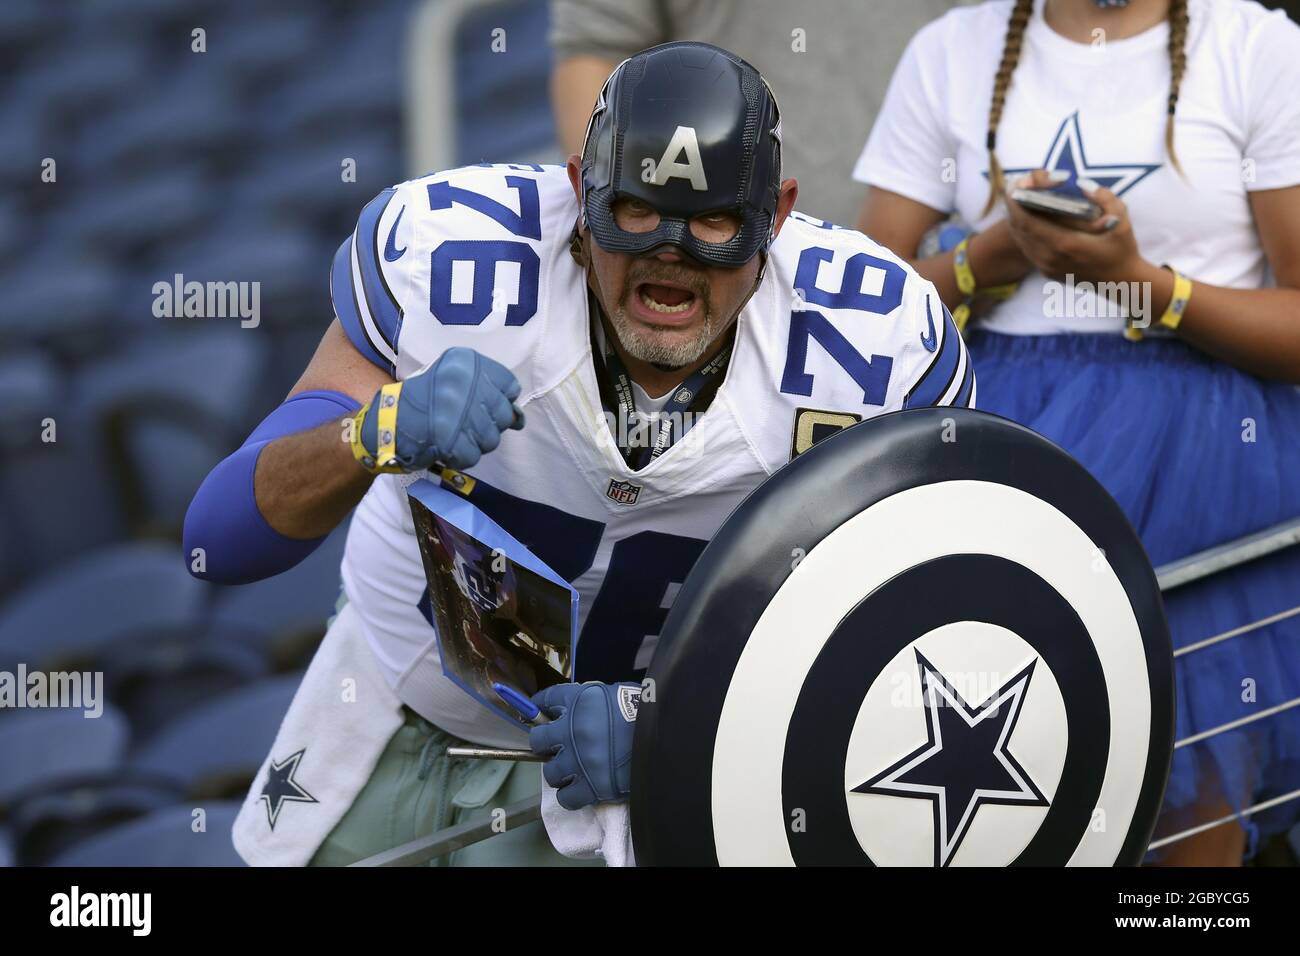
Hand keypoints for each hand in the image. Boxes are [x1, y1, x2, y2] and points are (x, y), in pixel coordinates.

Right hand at [356, 347, 522, 471]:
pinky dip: (461, 456)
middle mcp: (464, 383)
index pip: (509, 385)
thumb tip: (519, 419)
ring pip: (491, 438)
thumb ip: (490, 393)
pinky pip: (473, 455)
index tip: (483, 405)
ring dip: (475, 442)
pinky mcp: (449, 439)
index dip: (499, 400)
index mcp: (466, 363)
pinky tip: (446, 446)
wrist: (387, 422)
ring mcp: (457, 412)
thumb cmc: (425, 400)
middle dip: (488, 425)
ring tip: (454, 434)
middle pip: (503, 415)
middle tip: (465, 423)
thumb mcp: (455, 382)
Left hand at [529, 681, 640, 810]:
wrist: (668, 738)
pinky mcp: (591, 787)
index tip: (539, 710)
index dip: (541, 704)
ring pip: (551, 772)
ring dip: (561, 772)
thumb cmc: (646, 712)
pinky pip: (566, 798)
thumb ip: (592, 702)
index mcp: (581, 701)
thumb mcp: (617, 694)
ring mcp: (579, 761)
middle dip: (547, 744)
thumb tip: (578, 709)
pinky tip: (582, 790)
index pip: (547, 698)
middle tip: (559, 747)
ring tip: (575, 771)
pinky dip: (572, 795)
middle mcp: (573, 730)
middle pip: (538, 740)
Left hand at [1003, 170, 1144, 284]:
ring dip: (1016, 218)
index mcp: (1065, 244)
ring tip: (1018, 198)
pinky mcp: (1046, 271)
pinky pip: (1028, 248)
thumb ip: (1105, 198)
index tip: (1013, 185)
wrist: (1120, 283)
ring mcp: (1046, 267)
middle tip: (1014, 187)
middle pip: (1019, 229)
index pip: (1027, 222)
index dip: (1015, 203)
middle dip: (1013, 206)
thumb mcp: (1122, 220)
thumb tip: (1082, 183)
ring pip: (1020, 239)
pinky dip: (1024, 231)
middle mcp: (1050, 257)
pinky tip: (1028, 216)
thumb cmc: (1122, 249)